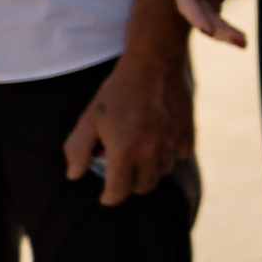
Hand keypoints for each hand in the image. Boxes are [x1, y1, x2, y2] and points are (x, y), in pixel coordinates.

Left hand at [63, 53, 194, 205]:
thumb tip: (74, 174)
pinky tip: (161, 142)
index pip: (118, 191)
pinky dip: (171, 155)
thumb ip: (78, 149)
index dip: (109, 197)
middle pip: (143, 186)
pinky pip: (181, 155)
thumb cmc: (117, 91)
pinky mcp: (187, 132)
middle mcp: (150, 152)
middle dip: (130, 185)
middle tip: (122, 173)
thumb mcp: (89, 118)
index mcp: (124, 151)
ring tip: (141, 155)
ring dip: (150, 170)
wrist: (153, 64)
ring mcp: (172, 143)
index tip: (105, 195)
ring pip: (163, 171)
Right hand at [169, 0, 243, 48]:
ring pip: (206, 19)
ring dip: (223, 33)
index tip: (208, 30)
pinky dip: (225, 28)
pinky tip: (240, 39)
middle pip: (197, 14)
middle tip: (240, 42)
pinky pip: (214, 18)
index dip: (196, 16)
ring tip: (243, 43)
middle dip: (217, 30)